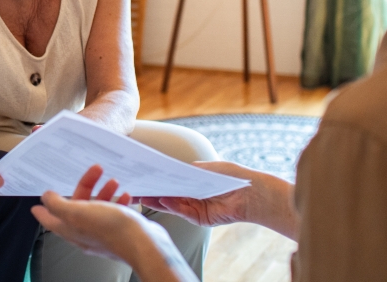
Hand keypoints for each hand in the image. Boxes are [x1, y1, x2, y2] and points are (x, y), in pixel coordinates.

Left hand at [30, 165, 136, 261]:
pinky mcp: (119, 230)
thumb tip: (45, 198)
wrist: (144, 244)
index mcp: (71, 229)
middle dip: (85, 187)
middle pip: (77, 207)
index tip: (37, 202)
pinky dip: (118, 201)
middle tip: (95, 170)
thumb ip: (58, 205)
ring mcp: (103, 232)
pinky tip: (125, 195)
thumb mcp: (77, 212)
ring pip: (97, 207)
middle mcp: (85, 232)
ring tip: (113, 181)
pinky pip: (115, 212)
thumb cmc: (112, 229)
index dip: (43, 208)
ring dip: (103, 192)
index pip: (50, 219)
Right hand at [138, 161, 296, 238]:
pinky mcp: (199, 218)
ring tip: (142, 194)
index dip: (156, 176)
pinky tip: (162, 199)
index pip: (170, 179)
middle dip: (151, 189)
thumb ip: (189, 169)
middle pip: (167, 192)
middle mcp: (191, 194)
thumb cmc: (232, 176)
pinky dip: (172, 206)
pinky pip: (182, 211)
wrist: (252, 193)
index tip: (140, 172)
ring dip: (157, 199)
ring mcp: (194, 207)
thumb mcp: (207, 168)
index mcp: (192, 181)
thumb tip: (170, 168)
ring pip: (171, 203)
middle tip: (133, 185)